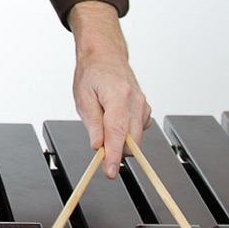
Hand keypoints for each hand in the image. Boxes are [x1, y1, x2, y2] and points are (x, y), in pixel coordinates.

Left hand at [68, 1, 150, 178]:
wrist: (106, 56)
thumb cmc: (92, 74)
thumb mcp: (83, 98)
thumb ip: (93, 124)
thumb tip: (98, 146)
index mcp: (118, 96)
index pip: (118, 133)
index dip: (114, 155)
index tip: (110, 171)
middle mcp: (136, 101)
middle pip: (131, 139)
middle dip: (117, 153)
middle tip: (100, 159)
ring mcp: (143, 105)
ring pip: (136, 138)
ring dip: (120, 142)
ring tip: (102, 124)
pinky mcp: (145, 109)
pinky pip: (137, 131)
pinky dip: (126, 134)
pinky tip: (113, 121)